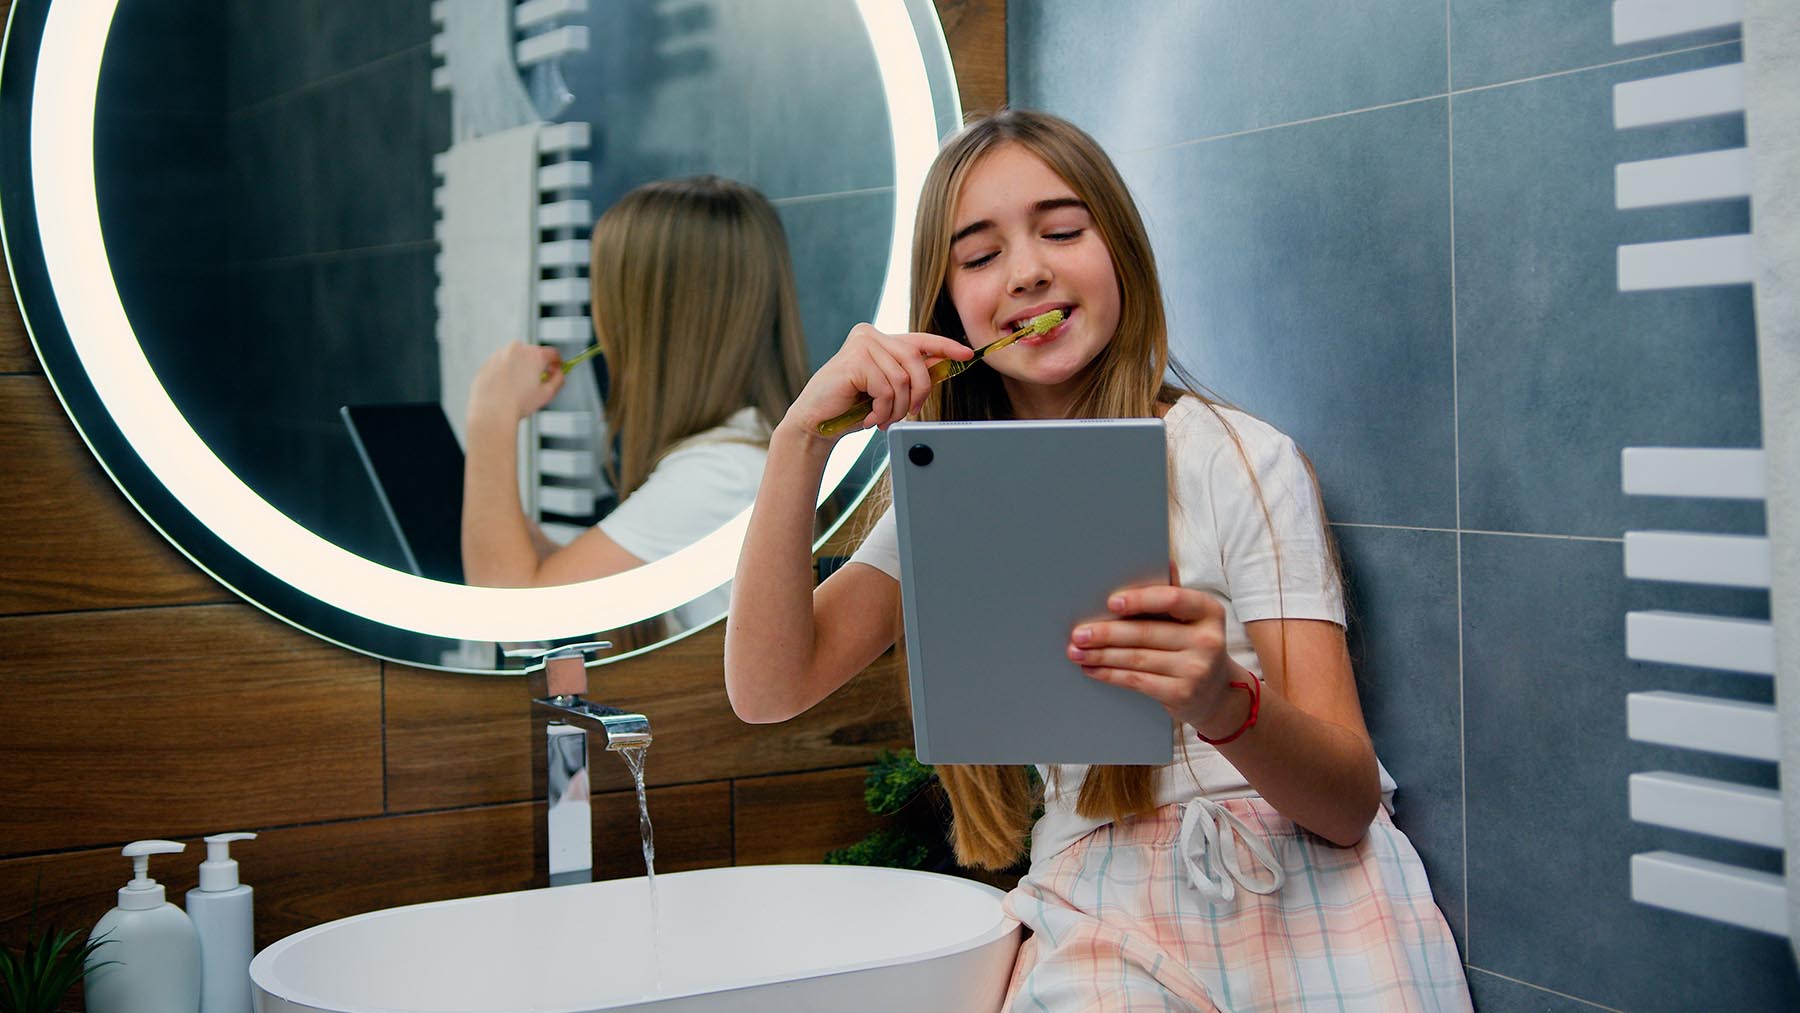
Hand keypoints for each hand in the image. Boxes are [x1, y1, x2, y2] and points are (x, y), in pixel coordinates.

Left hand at [469, 342, 564, 424]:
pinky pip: (500, 365)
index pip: (552, 353)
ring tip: (519, 389)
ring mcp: (499, 355)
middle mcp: (516, 350)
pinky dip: (505, 374)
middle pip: (533, 354)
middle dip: (537, 366)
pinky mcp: (487, 363)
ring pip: (515, 359)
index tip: (556, 369)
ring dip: (520, 369)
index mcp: (534, 354)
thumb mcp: (548, 393)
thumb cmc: (517, 403)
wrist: (491, 411)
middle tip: (536, 383)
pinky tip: (506, 389)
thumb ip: (559, 379)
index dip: (557, 363)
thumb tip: (559, 374)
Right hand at [781, 323, 972, 439]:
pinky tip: (869, 418)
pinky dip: (882, 411)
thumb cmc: (850, 407)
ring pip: (903, 379)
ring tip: (880, 419)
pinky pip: (887, 389)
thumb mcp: (886, 389)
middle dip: (919, 394)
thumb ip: (909, 375)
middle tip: (908, 414)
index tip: (967, 354)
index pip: (920, 339)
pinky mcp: (854, 360)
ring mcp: (861, 345)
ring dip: (896, 408)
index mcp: (879, 339)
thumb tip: (939, 368)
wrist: (816, 422)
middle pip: (916, 362)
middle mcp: (870, 335)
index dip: (946, 347)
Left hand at [1066, 583, 1251, 739]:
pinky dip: (1110, 674)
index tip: (1111, 602)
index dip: (1139, 600)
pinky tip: (1092, 669)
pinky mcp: (1182, 694)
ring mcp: (1196, 669)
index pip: (1172, 599)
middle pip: (1146, 633)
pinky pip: (1137, 680)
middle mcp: (1207, 640)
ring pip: (1136, 658)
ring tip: (1076, 651)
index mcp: (1208, 611)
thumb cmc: (1194, 646)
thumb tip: (1140, 565)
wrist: (1218, 693)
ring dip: (1101, 655)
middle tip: (1079, 633)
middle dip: (1106, 633)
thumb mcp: (1193, 619)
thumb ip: (1169, 598)